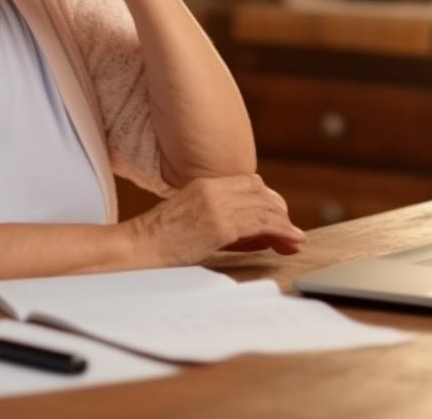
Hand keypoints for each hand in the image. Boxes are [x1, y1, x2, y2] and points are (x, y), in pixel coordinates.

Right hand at [125, 175, 305, 266]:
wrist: (136, 248)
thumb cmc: (160, 241)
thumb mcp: (191, 219)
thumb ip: (221, 221)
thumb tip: (255, 235)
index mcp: (204, 184)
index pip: (250, 183)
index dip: (269, 201)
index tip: (278, 220)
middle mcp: (213, 189)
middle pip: (261, 193)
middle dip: (279, 213)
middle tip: (290, 234)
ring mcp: (217, 206)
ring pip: (265, 208)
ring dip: (284, 225)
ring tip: (294, 241)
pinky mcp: (219, 224)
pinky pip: (261, 224)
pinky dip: (281, 232)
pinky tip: (290, 241)